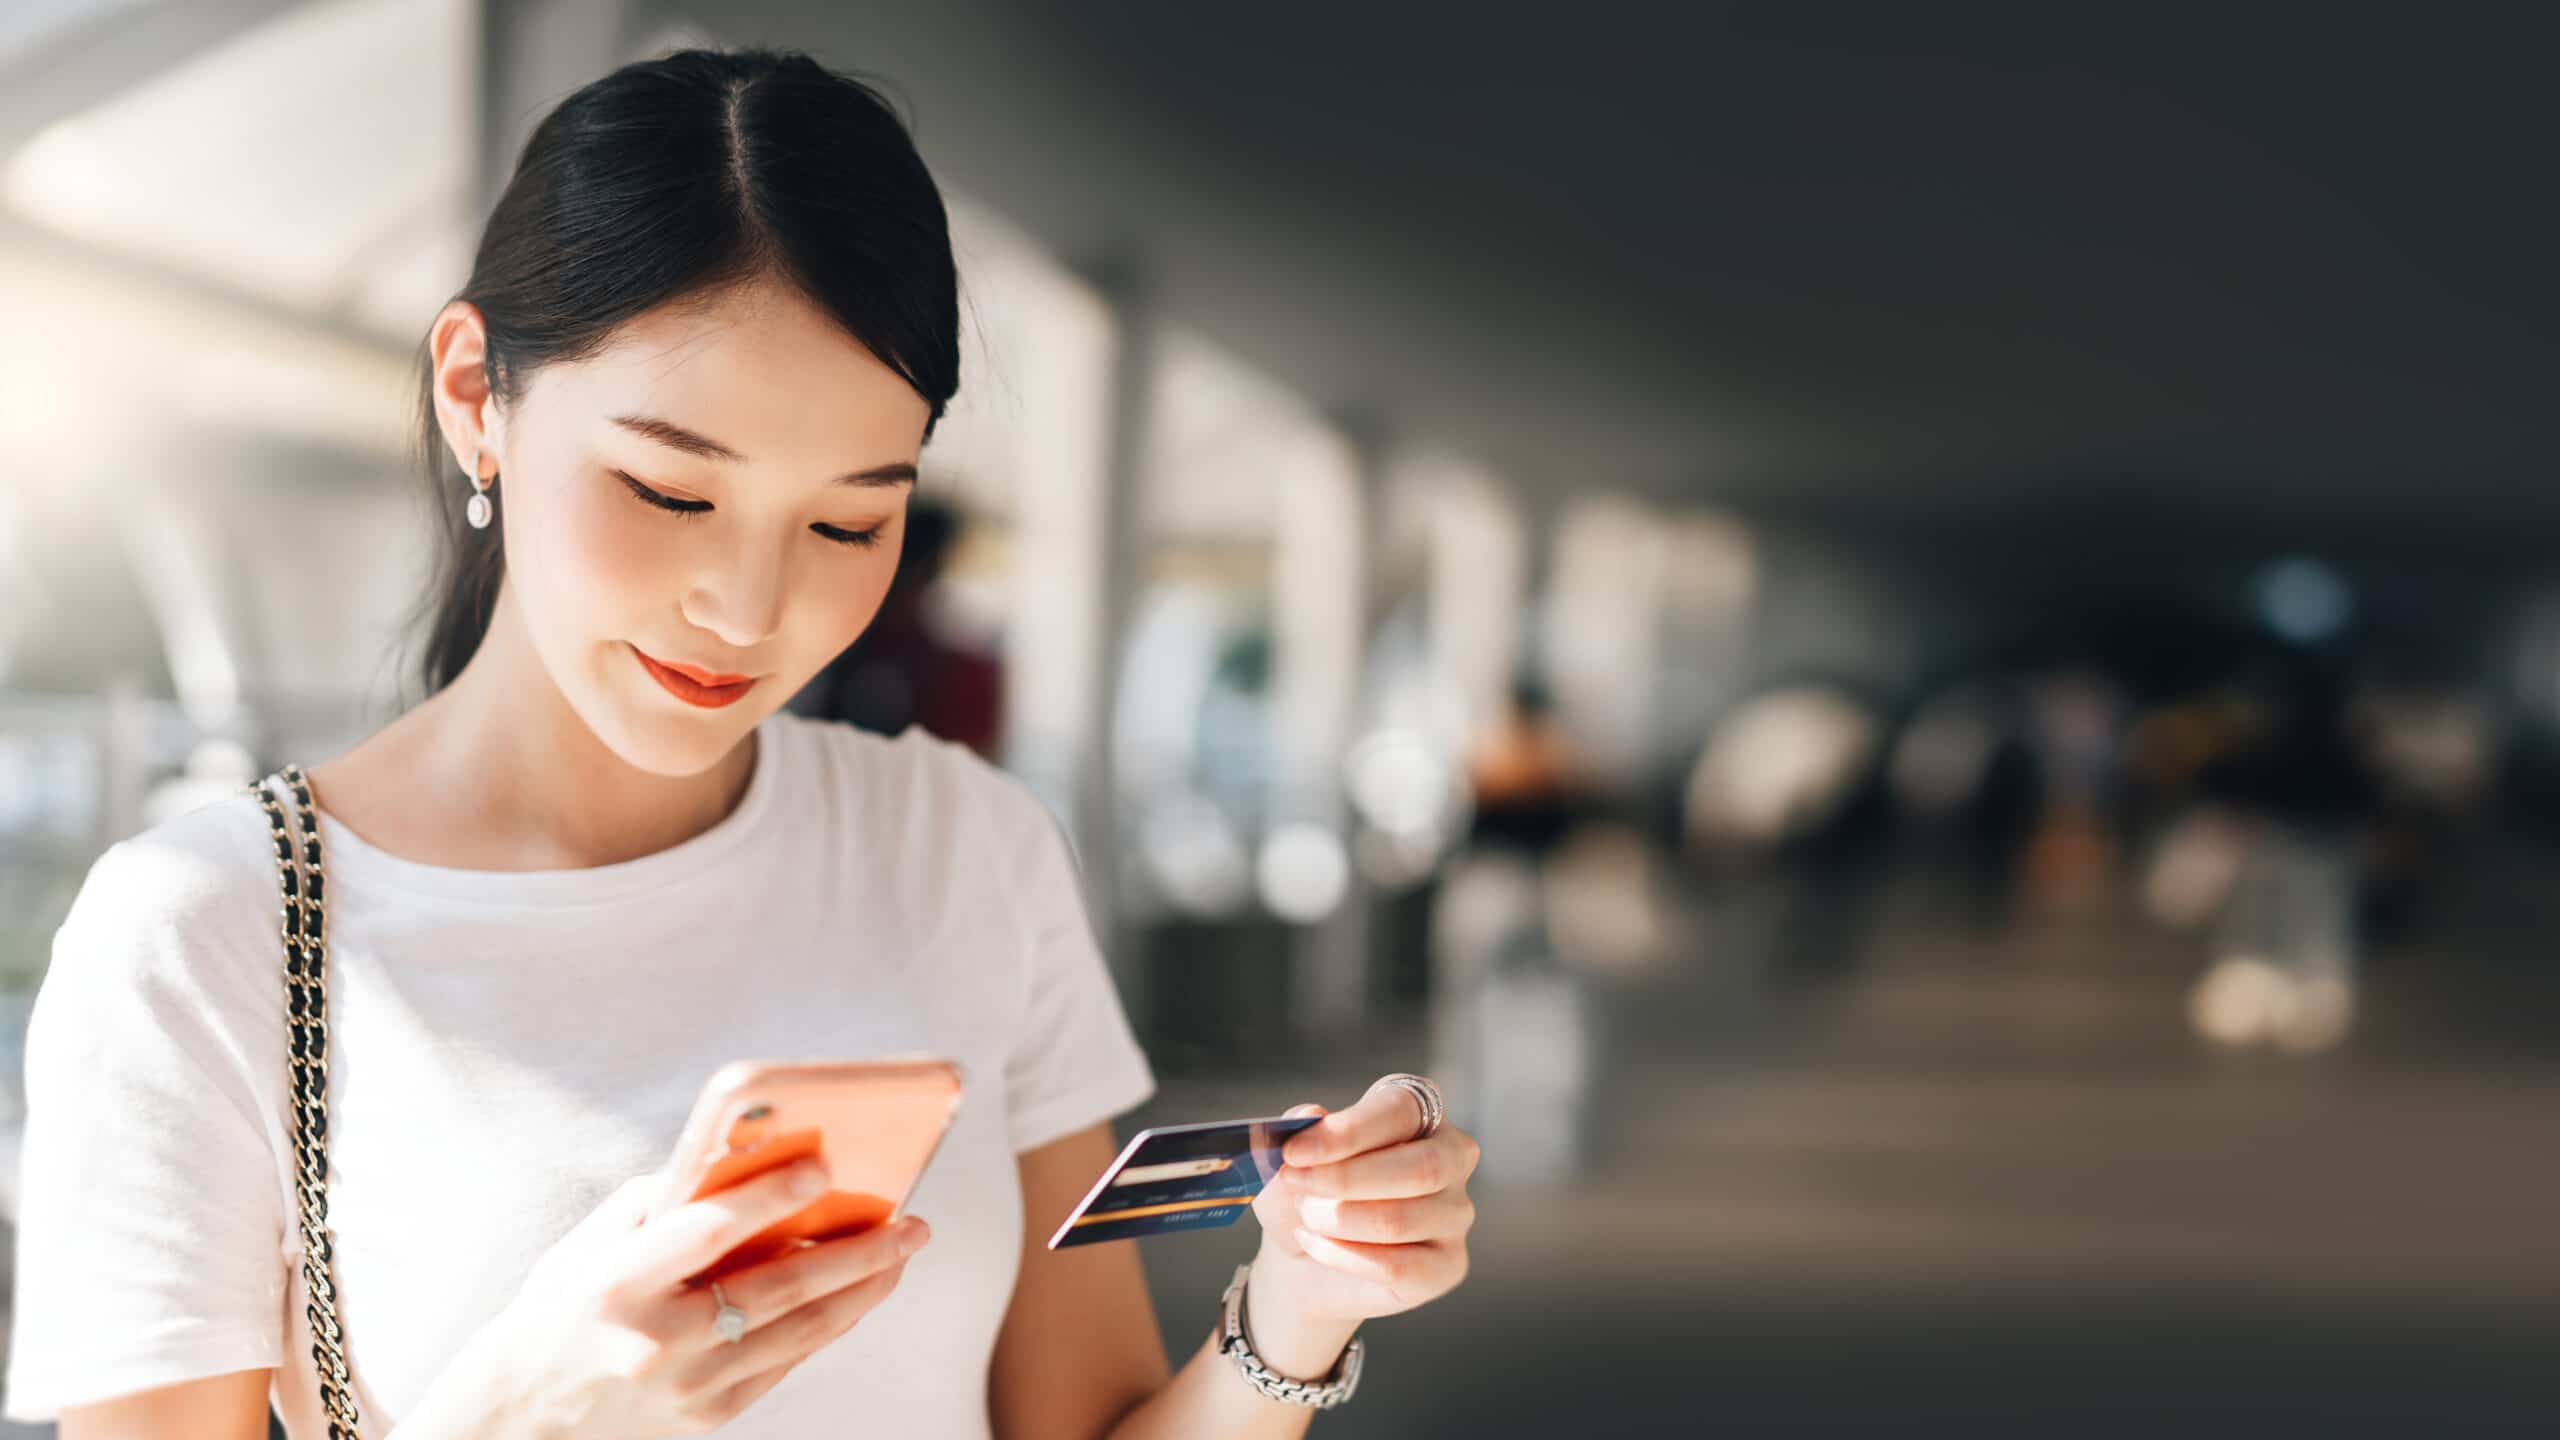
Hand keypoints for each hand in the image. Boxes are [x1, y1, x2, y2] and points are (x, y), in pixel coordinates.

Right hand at [423, 1158, 931, 1437]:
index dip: (769, 1197)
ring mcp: (686, 1386)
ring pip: (798, 1332)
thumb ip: (664, 1203)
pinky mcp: (707, 1418)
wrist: (519, 1414)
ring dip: (861, 1290)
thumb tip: (750, 1159)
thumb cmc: (563, 1307)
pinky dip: (828, 1325)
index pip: (706, 1231)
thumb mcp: (590, 1245)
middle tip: (912, 1221)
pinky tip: (859, 1292)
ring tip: (902, 1252)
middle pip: (778, 1289)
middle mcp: (655, 1340)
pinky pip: (785, 1363)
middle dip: (856, 1252)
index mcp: (617, 1284)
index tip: (825, 1165)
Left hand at [1245, 1077, 1477, 1363]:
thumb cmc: (1308, 1194)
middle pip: (1422, 1167)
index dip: (1348, 1130)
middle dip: (1344, 1179)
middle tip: (1296, 1183)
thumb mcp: (1291, 1159)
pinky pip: (1397, 1267)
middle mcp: (1452, 1157)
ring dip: (1336, 1219)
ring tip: (1305, 1216)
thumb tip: (1311, 1113)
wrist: (1304, 1260)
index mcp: (1421, 1112)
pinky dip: (1341, 1256)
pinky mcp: (1448, 1265)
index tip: (1294, 1151)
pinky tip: (1315, 1245)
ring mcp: (1456, 1214)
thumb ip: (1299, 1130)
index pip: (1402, 1110)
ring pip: (1401, 1220)